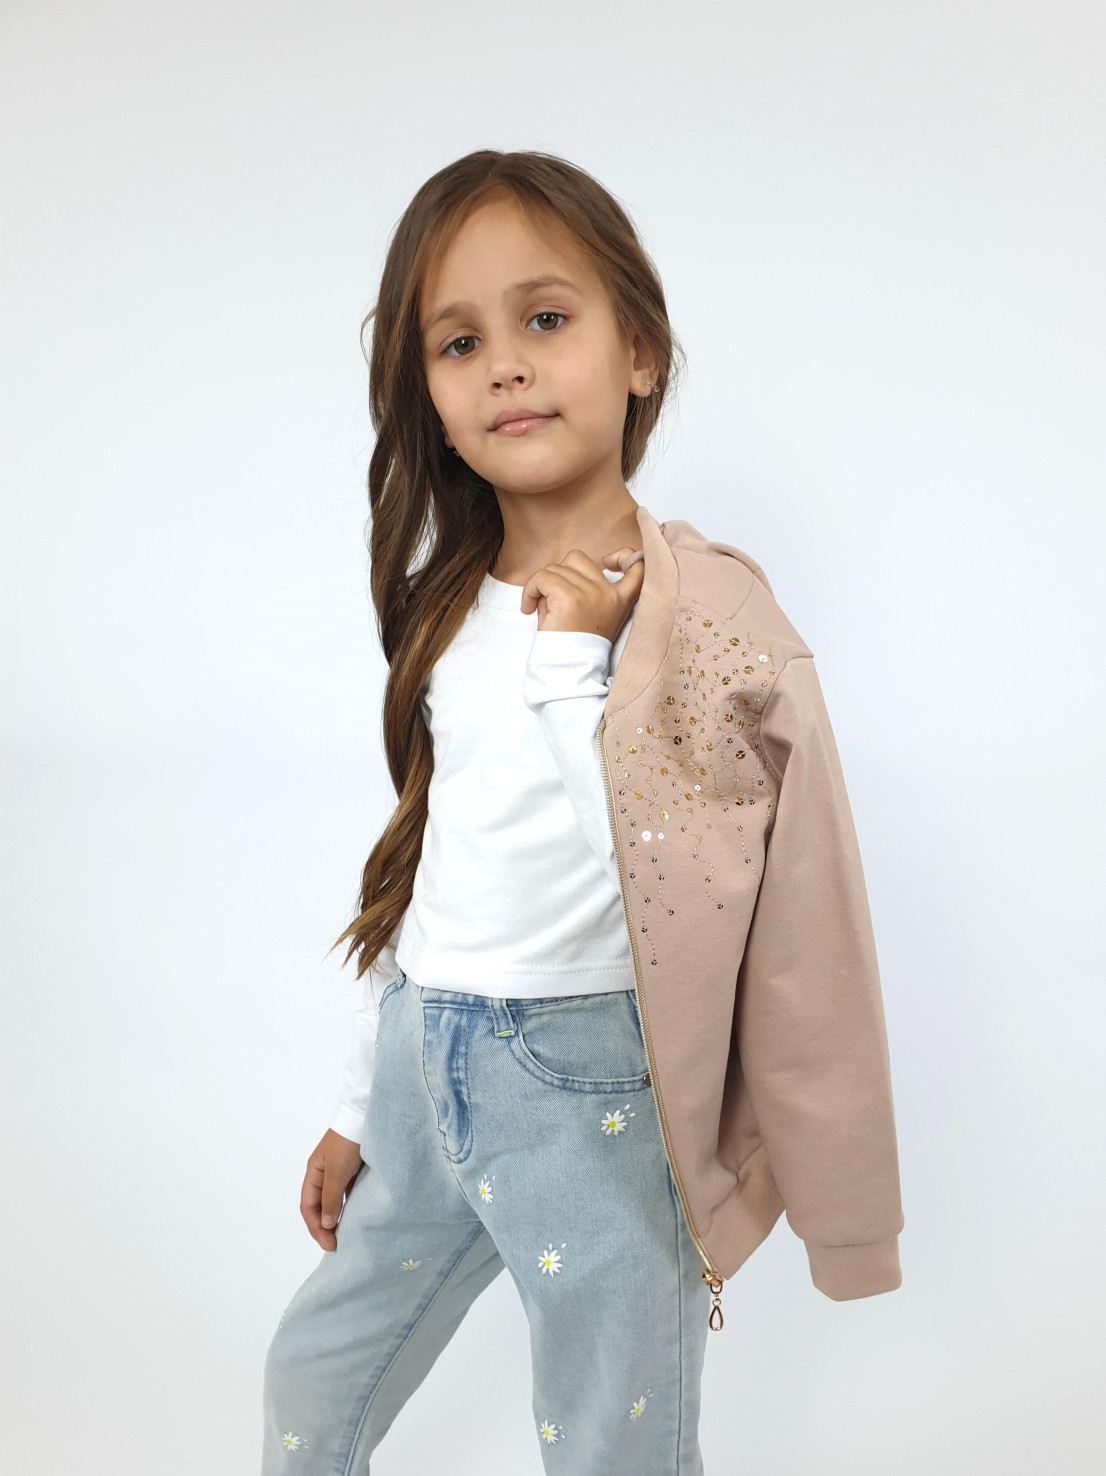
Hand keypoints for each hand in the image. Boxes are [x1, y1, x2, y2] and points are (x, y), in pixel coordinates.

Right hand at [300, 1128, 365, 1250]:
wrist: (366, 1117)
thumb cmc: (348, 1142)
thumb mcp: (337, 1171)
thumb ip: (331, 1198)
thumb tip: (327, 1224)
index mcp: (313, 1173)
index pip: (308, 1207)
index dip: (316, 1228)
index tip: (329, 1244)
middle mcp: (323, 1175)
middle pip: (318, 1207)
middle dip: (324, 1228)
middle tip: (336, 1246)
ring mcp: (338, 1174)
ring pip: (333, 1202)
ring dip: (336, 1219)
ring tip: (344, 1237)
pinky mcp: (353, 1172)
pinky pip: (346, 1195)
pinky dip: (347, 1209)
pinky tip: (355, 1218)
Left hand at [520, 545, 644, 639]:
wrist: (569, 671)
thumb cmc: (574, 647)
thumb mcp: (590, 616)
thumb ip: (583, 589)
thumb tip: (560, 571)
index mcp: (620, 600)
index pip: (638, 567)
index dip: (625, 556)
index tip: (607, 562)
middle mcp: (608, 592)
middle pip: (577, 558)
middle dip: (559, 573)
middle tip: (552, 597)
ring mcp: (590, 593)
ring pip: (555, 568)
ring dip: (541, 584)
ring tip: (538, 607)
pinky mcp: (569, 597)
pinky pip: (542, 578)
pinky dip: (530, 590)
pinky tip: (528, 608)